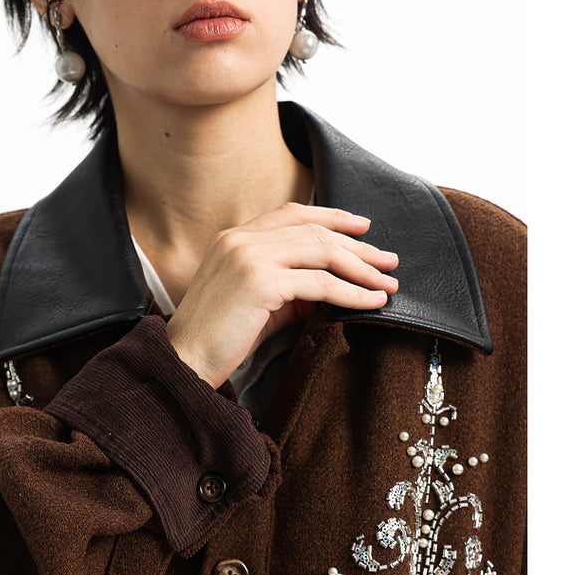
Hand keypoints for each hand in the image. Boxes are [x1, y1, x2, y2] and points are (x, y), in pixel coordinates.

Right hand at [166, 202, 398, 388]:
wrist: (185, 360)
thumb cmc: (218, 337)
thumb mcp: (258, 301)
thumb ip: (291, 286)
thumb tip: (335, 287)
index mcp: (234, 237)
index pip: (293, 213)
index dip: (332, 217)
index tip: (362, 227)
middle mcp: (240, 239)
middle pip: (314, 231)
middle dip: (358, 247)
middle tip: (388, 262)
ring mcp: (249, 257)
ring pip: (321, 252)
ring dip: (361, 269)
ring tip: (387, 284)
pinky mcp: (259, 282)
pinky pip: (319, 283)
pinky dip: (351, 293)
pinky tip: (369, 302)